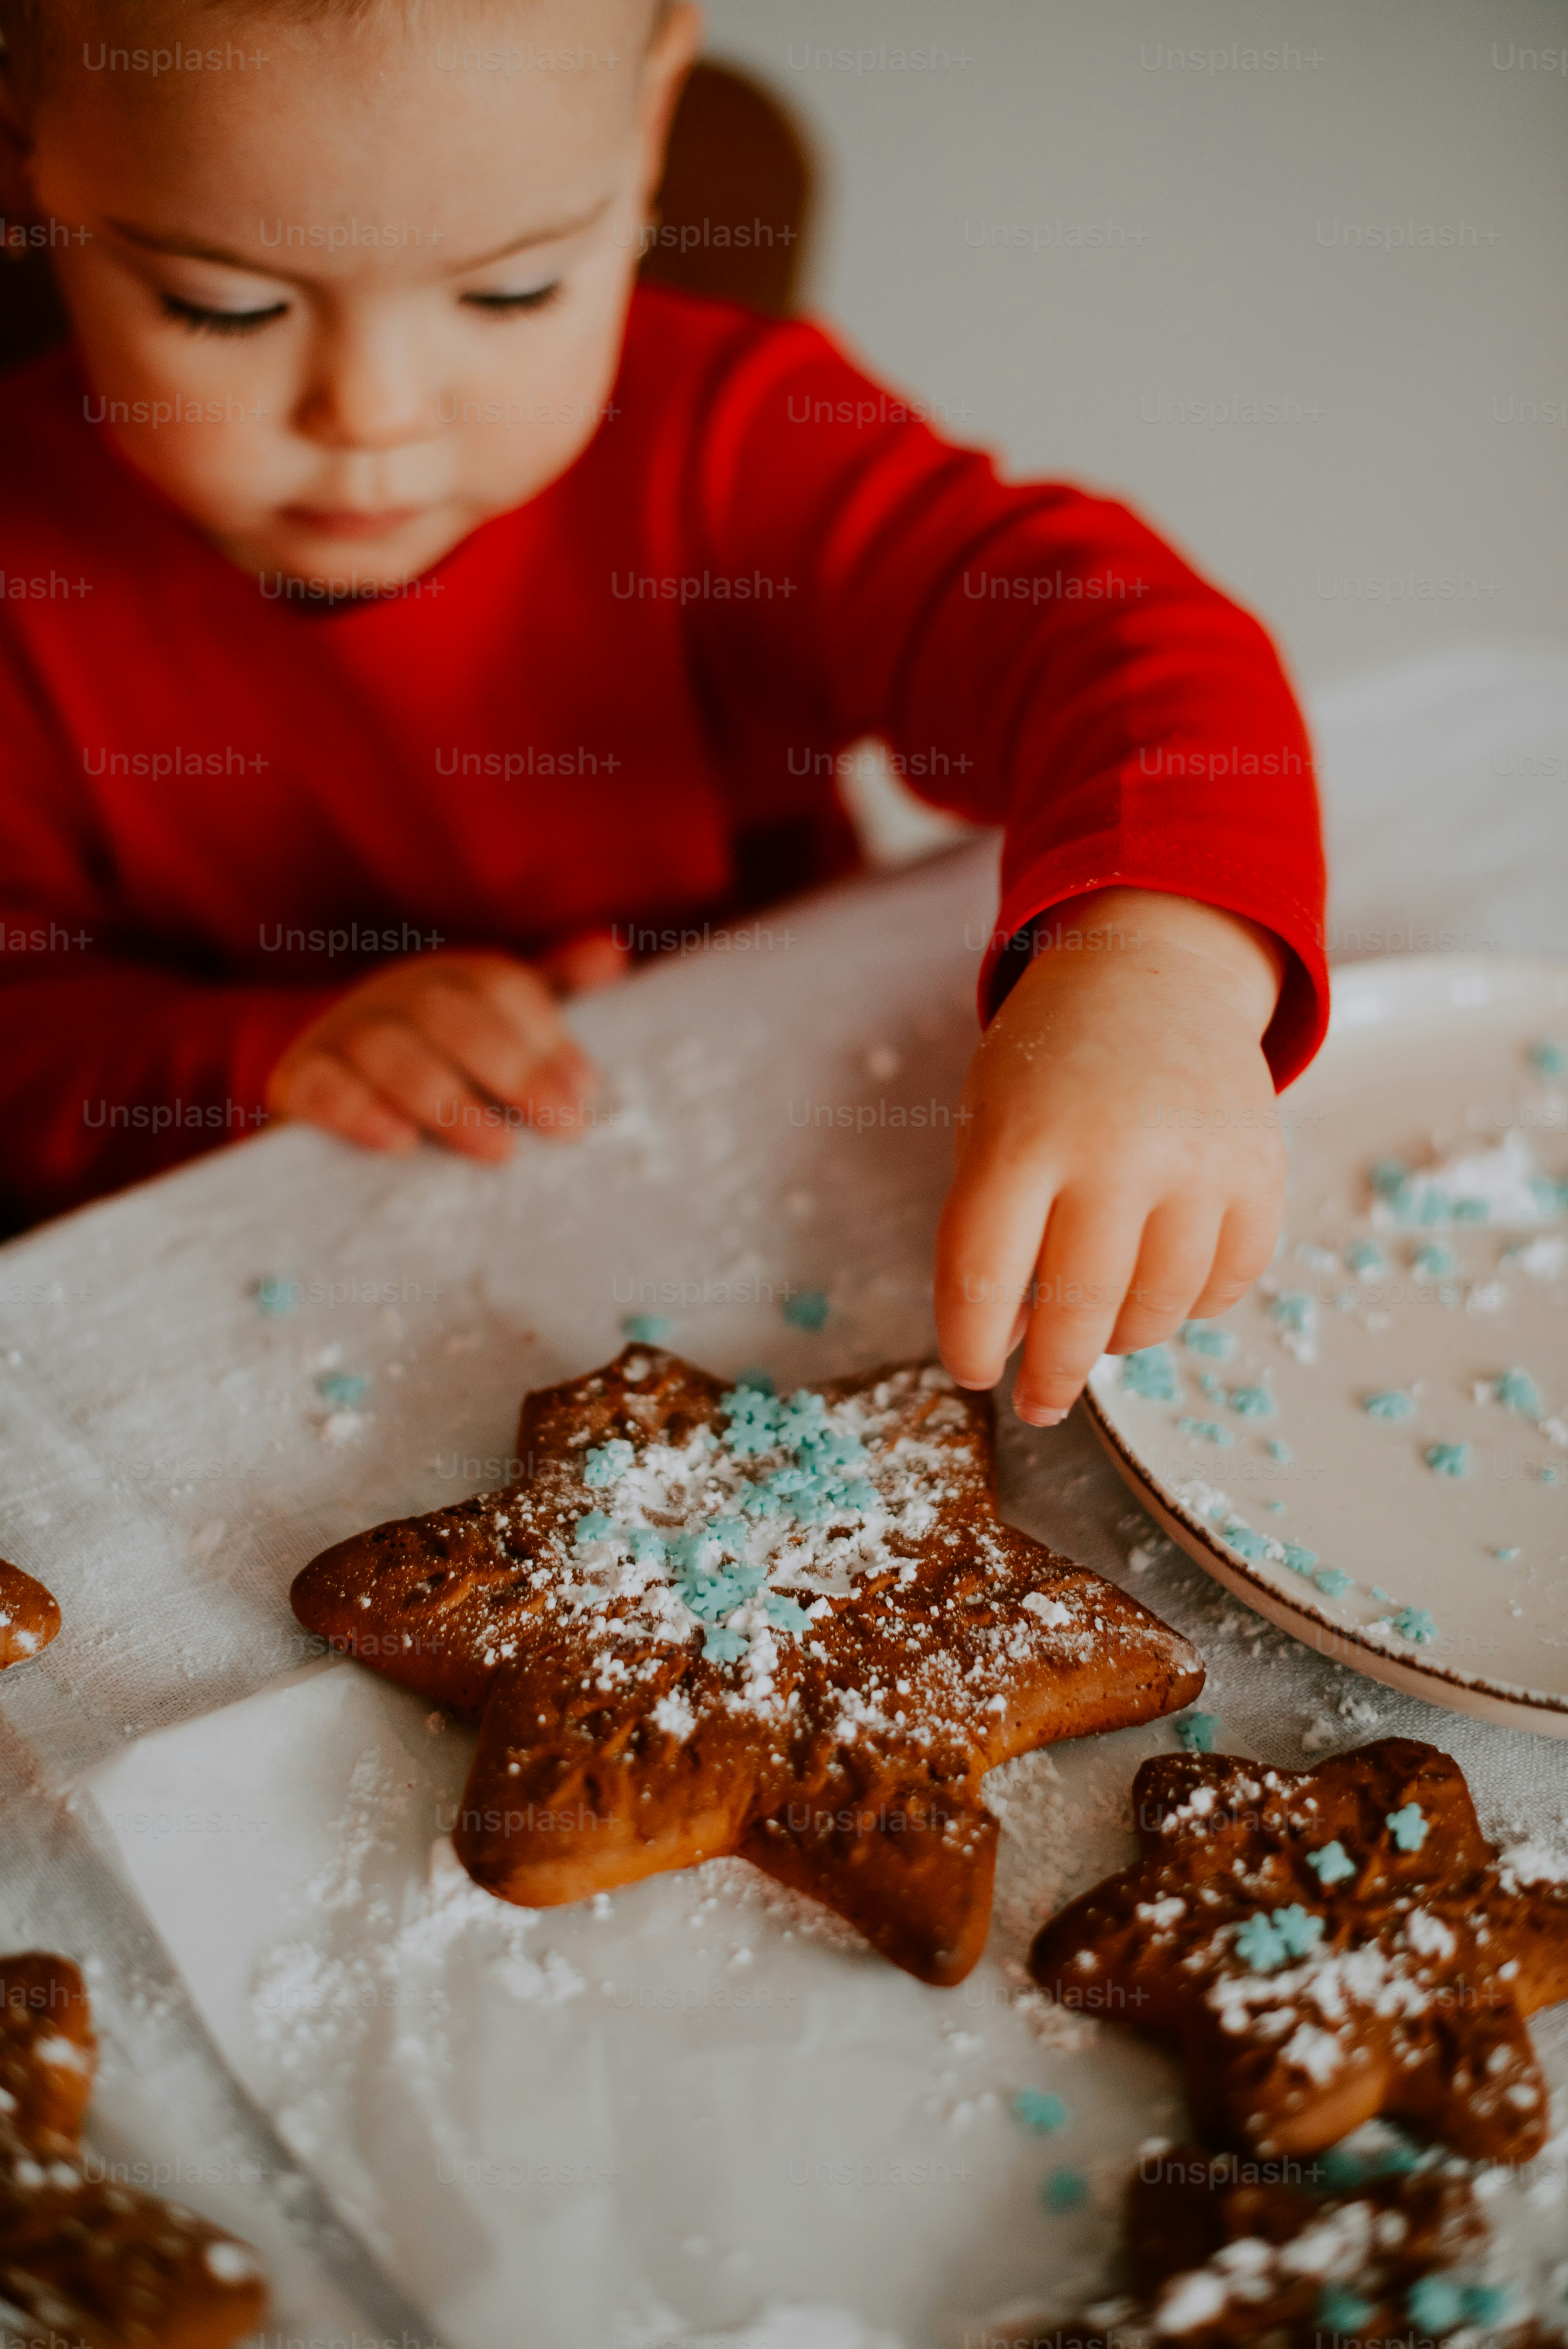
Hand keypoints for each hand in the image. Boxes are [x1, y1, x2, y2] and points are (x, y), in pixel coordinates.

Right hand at [265, 938, 625, 1161]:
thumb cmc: (445, 1068)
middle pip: (448, 1014)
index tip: (585, 1090)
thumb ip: (554, 991)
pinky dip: (357, 1111)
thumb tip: (611, 951)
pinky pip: (320, 1087)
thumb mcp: (500, 1027)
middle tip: (562, 1125)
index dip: (545, 1033)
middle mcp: (393, 995)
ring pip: (386, 1049)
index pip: (500, 986)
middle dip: (511, 1067)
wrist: (337, 1099)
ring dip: (445, 1099)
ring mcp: (340, 1033)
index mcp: (449, 980)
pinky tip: (399, 1144)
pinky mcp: (298, 1079)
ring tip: (499, 1152)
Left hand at [935, 889, 1287, 1424]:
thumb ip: (990, 1230)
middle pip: (1078, 1310)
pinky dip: (1189, 1306)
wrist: (1153, 978)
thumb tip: (1009, 1345)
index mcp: (1024, 1138)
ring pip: (1157, 1309)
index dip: (971, 1346)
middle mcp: (1116, 1152)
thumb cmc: (1050, 1067)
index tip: (973, 1374)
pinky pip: (1226, 1285)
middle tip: (1037, 1403)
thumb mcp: (990, 1126)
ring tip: (1098, 1326)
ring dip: (1120, 1339)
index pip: (983, 1276)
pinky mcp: (1260, 1174)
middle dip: (1050, 1377)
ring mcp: (1199, 1164)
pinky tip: (1160, 1284)